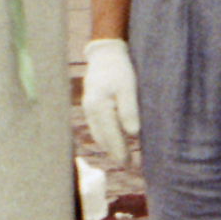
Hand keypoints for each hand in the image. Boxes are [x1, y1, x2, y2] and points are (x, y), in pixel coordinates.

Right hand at [82, 34, 138, 162]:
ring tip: (124, 157)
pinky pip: (97, 128)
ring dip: (110, 147)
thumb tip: (133, 134)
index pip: (111, 136)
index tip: (131, 165)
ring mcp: (88, 109)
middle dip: (116, 153)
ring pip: (98, 135)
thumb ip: (129, 110)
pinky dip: (105, 137)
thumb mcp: (128, 87)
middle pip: (103, 139)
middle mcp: (90, 111)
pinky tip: (115, 142)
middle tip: (130, 166)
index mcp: (99, 106)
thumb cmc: (119, 68)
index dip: (121, 152)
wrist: (105, 53)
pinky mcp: (90, 107)